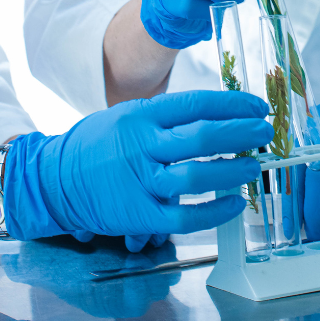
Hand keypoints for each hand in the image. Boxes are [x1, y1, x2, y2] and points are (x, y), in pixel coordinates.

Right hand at [3, 90, 273, 249]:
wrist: (55, 180)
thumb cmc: (98, 145)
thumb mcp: (127, 116)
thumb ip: (166, 117)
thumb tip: (218, 116)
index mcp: (141, 116)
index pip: (196, 104)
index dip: (233, 105)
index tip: (257, 108)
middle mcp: (142, 146)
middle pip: (202, 137)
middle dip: (241, 134)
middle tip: (264, 133)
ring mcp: (141, 182)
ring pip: (197, 176)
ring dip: (233, 171)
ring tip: (254, 166)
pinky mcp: (140, 216)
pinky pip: (185, 216)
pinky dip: (215, 211)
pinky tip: (234, 203)